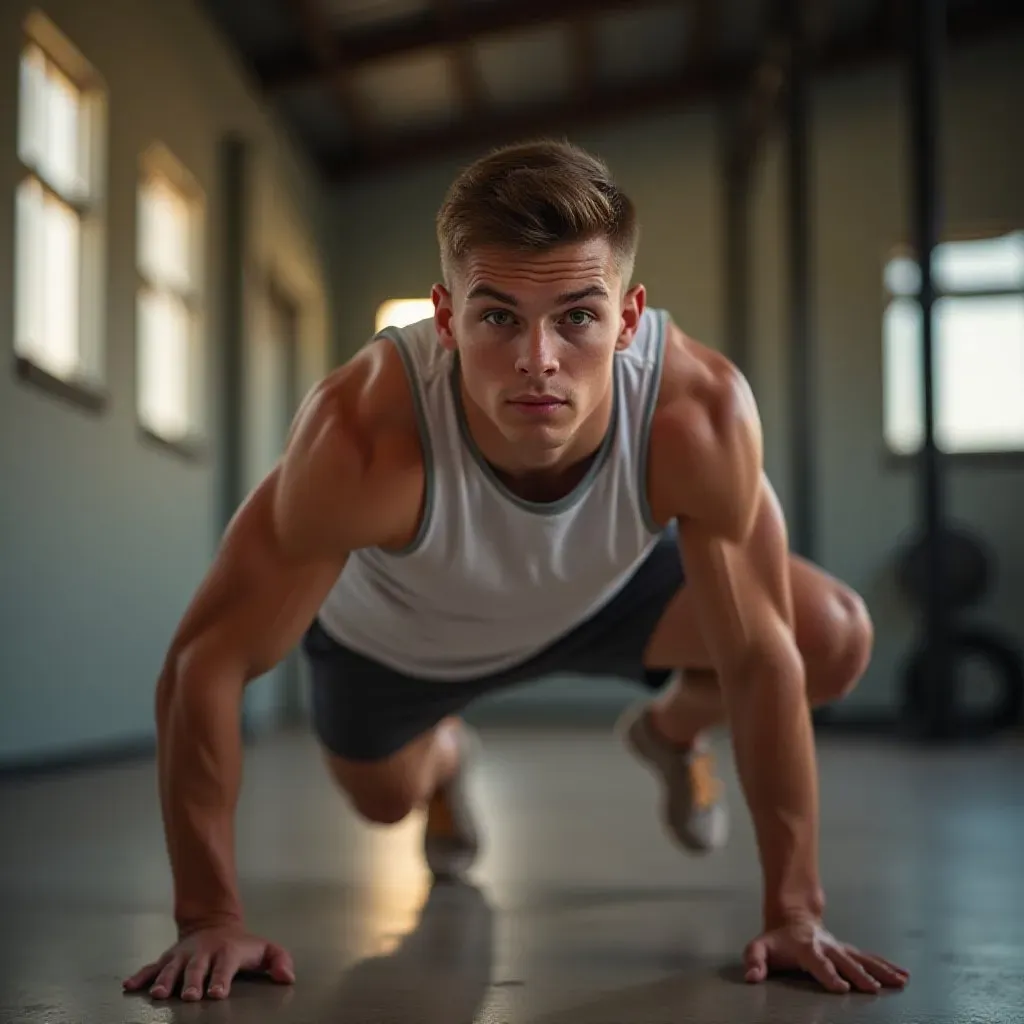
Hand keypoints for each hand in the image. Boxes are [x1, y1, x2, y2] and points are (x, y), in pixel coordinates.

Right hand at [122, 925, 294, 1000]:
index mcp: (227, 952)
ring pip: (172, 969)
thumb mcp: (264, 949)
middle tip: (189, 996)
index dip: (221, 979)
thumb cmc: (241, 945)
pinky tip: (129, 985)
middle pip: (196, 969)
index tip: (217, 993)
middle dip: (192, 982)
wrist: (215, 923)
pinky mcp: (168, 959)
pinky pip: (151, 967)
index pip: (225, 966)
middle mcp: (203, 954)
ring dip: (165, 981)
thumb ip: (280, 960)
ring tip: (158, 994)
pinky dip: (140, 975)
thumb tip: (288, 977)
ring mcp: (183, 957)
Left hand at [743, 918, 908, 993]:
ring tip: (898, 982)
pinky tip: (902, 975)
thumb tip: (752, 977)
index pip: (818, 962)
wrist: (792, 918)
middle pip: (844, 960)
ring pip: (862, 958)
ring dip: (880, 970)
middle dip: (858, 974)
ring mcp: (839, 947)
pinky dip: (886, 965)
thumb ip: (754, 961)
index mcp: (805, 947)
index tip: (841, 987)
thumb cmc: (776, 941)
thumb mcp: (759, 947)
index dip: (828, 973)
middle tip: (872, 988)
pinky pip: (869, 957)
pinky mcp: (848, 950)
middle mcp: (826, 945)